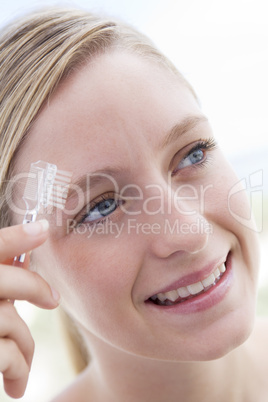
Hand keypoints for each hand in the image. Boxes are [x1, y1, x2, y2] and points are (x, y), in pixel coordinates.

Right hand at [0, 220, 59, 397]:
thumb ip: (1, 280)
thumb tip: (31, 249)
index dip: (15, 237)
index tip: (43, 228)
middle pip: (7, 281)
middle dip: (36, 288)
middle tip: (54, 299)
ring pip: (10, 321)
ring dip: (24, 344)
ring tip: (22, 363)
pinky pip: (7, 356)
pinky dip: (18, 370)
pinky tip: (17, 383)